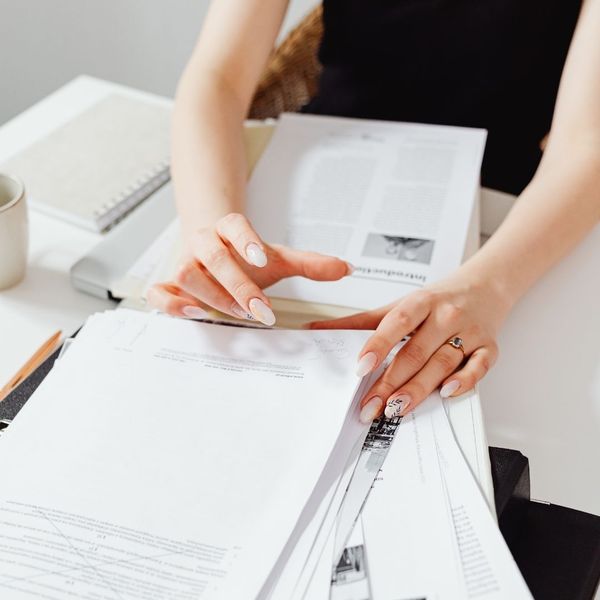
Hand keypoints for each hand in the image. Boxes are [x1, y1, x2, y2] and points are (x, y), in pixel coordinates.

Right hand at [147, 213, 350, 325]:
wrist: (212, 252)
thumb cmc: (244, 258)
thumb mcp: (278, 260)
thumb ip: (309, 264)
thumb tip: (347, 268)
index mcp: (227, 230)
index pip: (233, 225)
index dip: (244, 239)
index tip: (263, 257)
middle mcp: (202, 244)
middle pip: (210, 255)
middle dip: (236, 284)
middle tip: (260, 309)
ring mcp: (183, 264)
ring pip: (184, 273)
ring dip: (211, 295)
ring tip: (237, 314)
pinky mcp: (169, 287)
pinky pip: (157, 293)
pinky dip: (171, 305)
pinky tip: (195, 316)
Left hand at [308, 270, 512, 421]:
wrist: (485, 286)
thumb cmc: (437, 300)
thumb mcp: (400, 304)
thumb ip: (361, 321)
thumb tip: (318, 329)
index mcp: (422, 301)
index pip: (397, 322)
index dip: (378, 345)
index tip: (361, 367)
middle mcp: (446, 315)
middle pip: (416, 352)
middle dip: (390, 382)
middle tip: (369, 405)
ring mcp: (469, 332)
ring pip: (442, 363)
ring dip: (418, 389)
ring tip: (395, 408)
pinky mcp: (489, 348)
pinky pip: (479, 367)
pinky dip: (464, 381)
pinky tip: (445, 393)